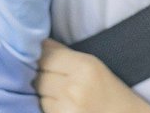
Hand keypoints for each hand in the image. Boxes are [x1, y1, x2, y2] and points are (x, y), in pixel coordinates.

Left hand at [35, 38, 149, 112]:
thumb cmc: (110, 90)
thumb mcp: (93, 65)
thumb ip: (64, 52)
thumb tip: (38, 42)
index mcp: (84, 67)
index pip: (45, 55)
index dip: (41, 57)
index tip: (44, 58)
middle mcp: (74, 88)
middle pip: (39, 76)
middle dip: (42, 76)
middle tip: (55, 78)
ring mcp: (68, 108)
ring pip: (39, 94)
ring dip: (45, 93)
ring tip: (62, 93)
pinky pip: (45, 109)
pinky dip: (50, 106)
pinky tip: (63, 105)